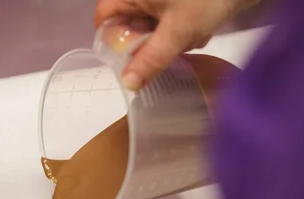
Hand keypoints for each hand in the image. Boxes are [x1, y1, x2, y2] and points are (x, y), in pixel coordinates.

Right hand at [94, 0, 258, 89]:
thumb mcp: (176, 33)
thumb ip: (150, 60)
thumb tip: (127, 85)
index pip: (104, 17)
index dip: (111, 40)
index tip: (127, 58)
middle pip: (129, 24)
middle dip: (149, 42)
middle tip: (169, 48)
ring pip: (151, 27)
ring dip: (168, 39)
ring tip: (191, 37)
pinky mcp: (178, 2)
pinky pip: (168, 22)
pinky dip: (181, 31)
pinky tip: (200, 31)